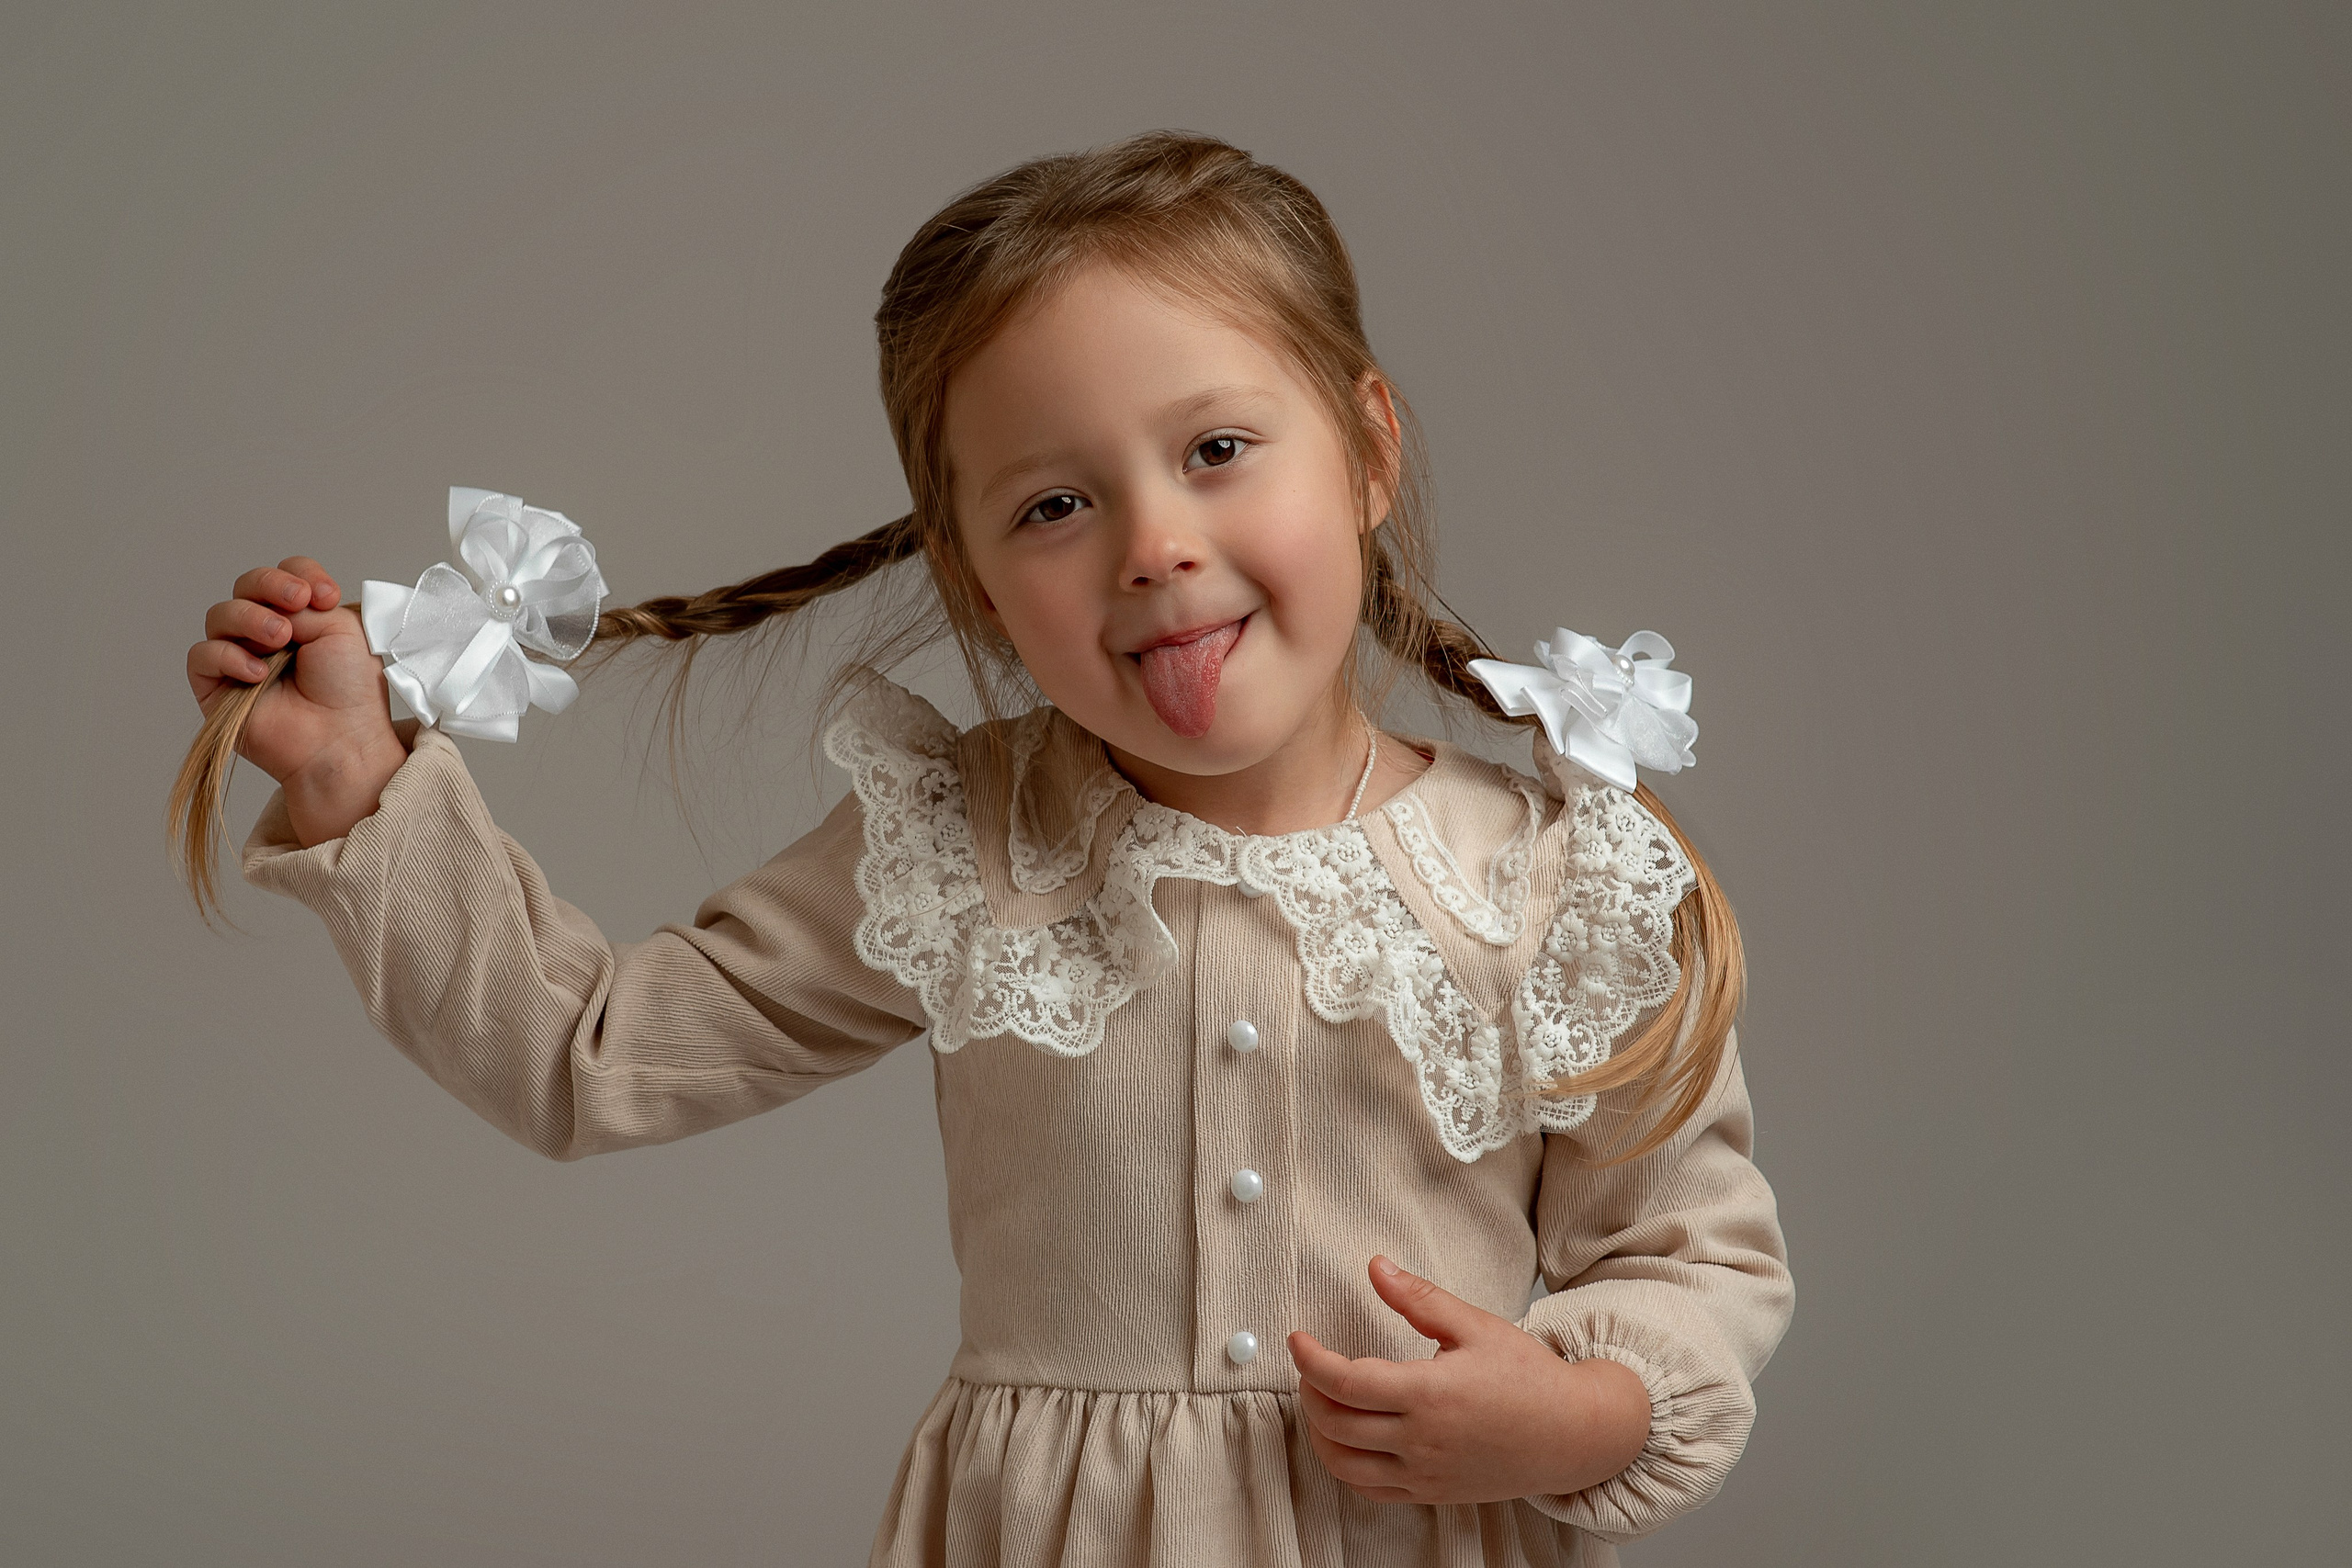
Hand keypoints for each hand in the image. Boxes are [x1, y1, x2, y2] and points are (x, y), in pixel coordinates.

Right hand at [187, 557, 407, 844]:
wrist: (341, 739)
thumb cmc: (350, 691)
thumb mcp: (343, 630)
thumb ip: (306, 604)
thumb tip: (277, 603)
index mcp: (301, 615)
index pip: (285, 575)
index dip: (300, 575)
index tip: (327, 596)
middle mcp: (266, 631)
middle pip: (248, 585)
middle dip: (270, 585)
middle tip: (297, 602)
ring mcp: (238, 656)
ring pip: (221, 615)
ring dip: (251, 618)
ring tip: (281, 638)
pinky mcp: (214, 685)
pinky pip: (203, 654)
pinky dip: (230, 656)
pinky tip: (258, 673)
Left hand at [1287, 1256, 1650, 1505]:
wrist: (1572, 1434)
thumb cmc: (1529, 1377)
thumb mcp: (1475, 1325)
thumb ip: (1418, 1298)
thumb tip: (1375, 1267)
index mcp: (1428, 1394)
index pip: (1343, 1382)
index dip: (1308, 1359)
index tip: (1297, 1339)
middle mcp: (1421, 1440)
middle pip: (1334, 1423)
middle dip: (1308, 1390)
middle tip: (1309, 1363)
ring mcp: (1425, 1474)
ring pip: (1343, 1464)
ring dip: (1319, 1432)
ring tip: (1322, 1400)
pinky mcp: (1431, 1493)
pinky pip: (1369, 1490)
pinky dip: (1345, 1466)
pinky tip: (1347, 1439)